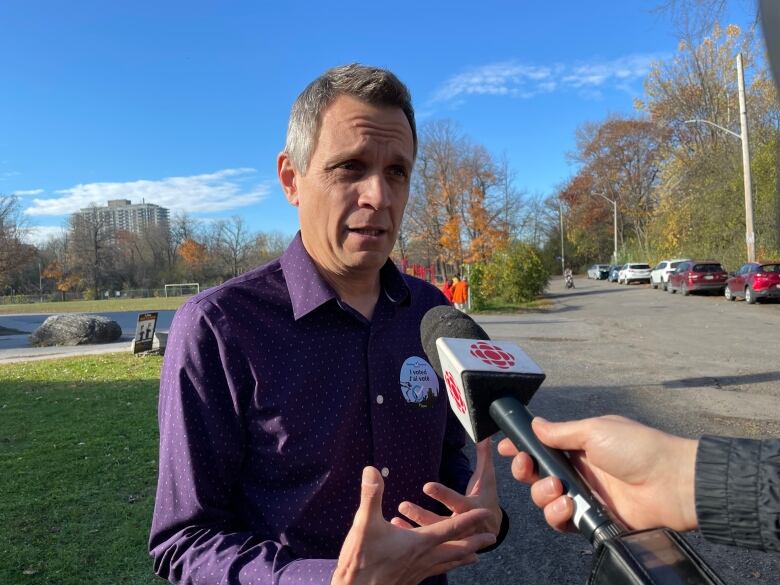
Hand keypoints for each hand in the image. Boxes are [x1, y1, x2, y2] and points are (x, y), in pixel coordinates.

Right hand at [332, 466, 495, 584]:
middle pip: (457, 549)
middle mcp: (423, 558)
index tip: (485, 512)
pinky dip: (444, 566)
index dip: (469, 518)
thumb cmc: (360, 560)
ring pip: (447, 564)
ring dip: (463, 557)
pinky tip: (439, 566)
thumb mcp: (363, 524)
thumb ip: (371, 496)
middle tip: (493, 537)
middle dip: (475, 541)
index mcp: (418, 543)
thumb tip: (371, 470)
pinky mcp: (409, 579)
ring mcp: (417, 571)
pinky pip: (434, 571)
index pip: (451, 528)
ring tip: (476, 556)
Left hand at [393, 439, 501, 537]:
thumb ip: (484, 456)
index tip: (426, 486)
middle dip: (422, 515)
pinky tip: (396, 526)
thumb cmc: (487, 497)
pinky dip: (411, 534)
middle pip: (441, 522)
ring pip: (431, 535)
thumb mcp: (487, 478)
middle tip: (403, 505)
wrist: (491, 528)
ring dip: (413, 526)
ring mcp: (452, 537)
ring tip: (395, 517)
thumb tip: (484, 435)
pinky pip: (425, 541)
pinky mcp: (443, 542)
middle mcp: (462, 525)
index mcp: (472, 508)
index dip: (443, 494)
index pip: (457, 501)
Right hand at [496, 416, 697, 532]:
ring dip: (543, 494)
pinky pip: (561, 522)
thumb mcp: (596, 430)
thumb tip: (536, 425)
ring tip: (560, 489)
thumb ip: (561, 432)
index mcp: (578, 444)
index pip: (541, 445)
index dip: (521, 447)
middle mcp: (577, 470)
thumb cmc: (638, 448)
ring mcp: (583, 495)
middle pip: (535, 474)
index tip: (504, 448)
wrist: (672, 483)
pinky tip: (569, 507)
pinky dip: (558, 516)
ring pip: (544, 499)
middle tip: (528, 467)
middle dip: (525, 471)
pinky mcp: (591, 519)